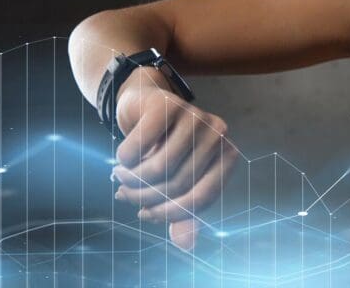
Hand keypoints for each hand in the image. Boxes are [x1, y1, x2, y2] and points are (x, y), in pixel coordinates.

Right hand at [111, 70, 239, 250]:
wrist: (145, 105)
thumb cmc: (165, 148)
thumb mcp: (176, 180)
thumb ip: (182, 212)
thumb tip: (186, 245)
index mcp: (227, 155)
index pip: (202, 198)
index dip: (169, 213)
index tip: (145, 214)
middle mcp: (219, 133)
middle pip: (178, 184)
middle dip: (144, 197)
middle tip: (124, 195)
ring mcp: (195, 115)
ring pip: (159, 167)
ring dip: (131, 180)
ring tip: (121, 178)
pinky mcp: (167, 103)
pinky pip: (139, 146)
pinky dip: (124, 158)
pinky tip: (122, 158)